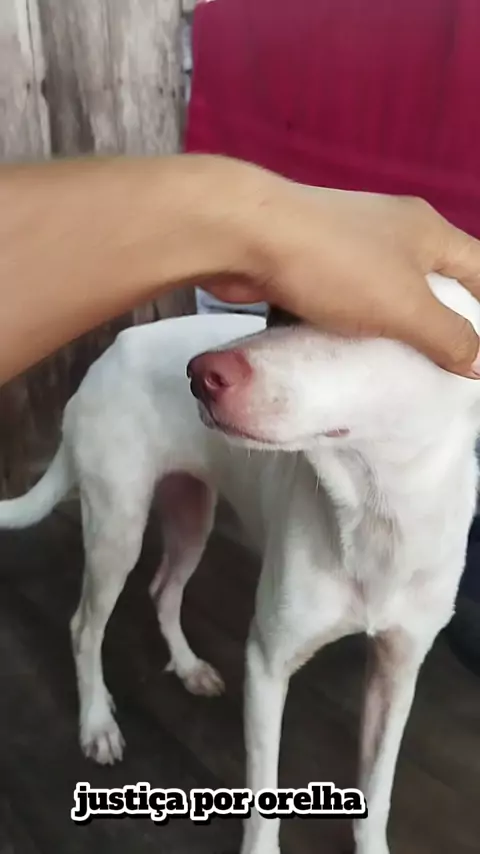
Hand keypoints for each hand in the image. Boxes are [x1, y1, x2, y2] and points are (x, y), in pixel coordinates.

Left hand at [204, 178, 479, 377]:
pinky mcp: (314, 259)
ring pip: (387, 288)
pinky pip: (347, 295)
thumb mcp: (405, 307)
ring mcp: (351, 241)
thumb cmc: (337, 267)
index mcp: (428, 231)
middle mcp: (394, 229)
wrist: (248, 237)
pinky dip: (355, 321)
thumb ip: (447, 335)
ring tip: (402, 365)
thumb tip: (479, 361)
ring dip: (395, 323)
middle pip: (435, 276)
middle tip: (445, 363)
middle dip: (443, 318)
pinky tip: (351, 350)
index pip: (479, 266)